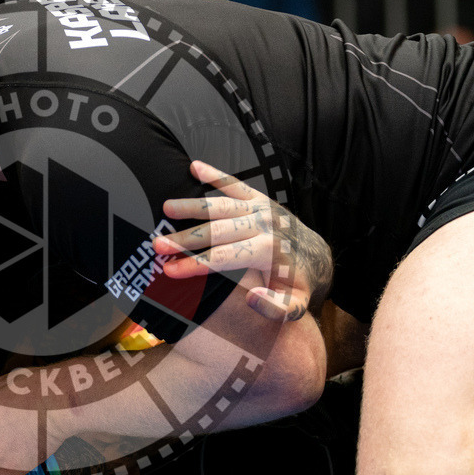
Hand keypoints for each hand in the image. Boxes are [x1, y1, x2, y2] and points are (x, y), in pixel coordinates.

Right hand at [153, 160, 332, 321]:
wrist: (317, 256)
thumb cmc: (298, 283)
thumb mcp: (297, 304)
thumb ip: (277, 308)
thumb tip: (251, 298)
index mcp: (268, 250)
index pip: (224, 257)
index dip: (195, 264)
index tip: (170, 270)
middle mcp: (263, 225)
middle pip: (217, 230)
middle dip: (185, 238)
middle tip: (157, 244)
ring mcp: (260, 208)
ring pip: (221, 205)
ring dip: (192, 206)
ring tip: (166, 209)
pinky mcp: (259, 198)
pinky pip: (235, 183)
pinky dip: (215, 174)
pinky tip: (194, 166)